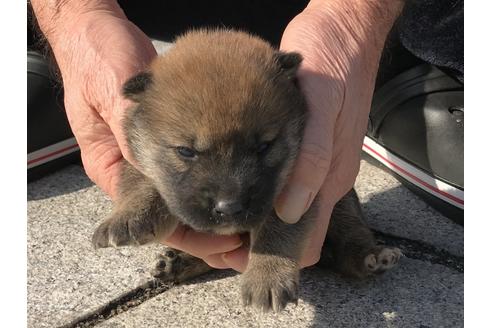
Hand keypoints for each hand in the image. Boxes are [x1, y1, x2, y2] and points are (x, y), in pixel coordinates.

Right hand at [34, 2, 243, 264]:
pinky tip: (248, 181)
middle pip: (175, 213)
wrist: (95, 30)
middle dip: (212, 230)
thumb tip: (151, 168)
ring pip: (190, 192)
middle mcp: (134, 167)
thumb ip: (129, 129)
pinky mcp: (172, 132)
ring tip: (254, 221)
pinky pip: (199, 161)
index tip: (225, 240)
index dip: (191, 235)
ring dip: (220, 208)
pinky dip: (220, 174)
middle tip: (248, 240)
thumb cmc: (96, 57)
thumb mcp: (108, 91)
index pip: (152, 219)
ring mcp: (154, 150)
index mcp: (112, 167)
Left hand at [222, 0, 402, 271]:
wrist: (344, 32)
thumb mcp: (323, 107)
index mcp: (330, 178)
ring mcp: (314, 165)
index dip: (273, 257)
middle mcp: (322, 179)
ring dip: (254, 220)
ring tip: (217, 214)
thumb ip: (313, 159)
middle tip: (216, 234)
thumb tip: (290, 212)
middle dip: (257, 242)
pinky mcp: (304, 149)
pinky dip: (258, 195)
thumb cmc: (333, 64)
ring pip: (283, 211)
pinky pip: (281, 185)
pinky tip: (233, 185)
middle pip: (290, 232)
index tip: (235, 256)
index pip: (306, 241)